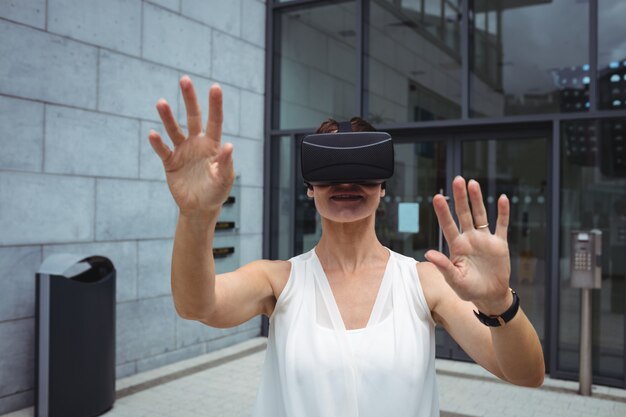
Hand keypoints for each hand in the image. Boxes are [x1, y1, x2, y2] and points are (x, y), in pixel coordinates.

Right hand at [148, 76, 234, 217]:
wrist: (199, 207)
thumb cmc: (216, 192)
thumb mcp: (224, 179)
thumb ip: (226, 164)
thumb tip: (230, 146)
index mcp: (213, 145)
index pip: (215, 121)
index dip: (215, 105)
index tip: (215, 87)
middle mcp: (197, 143)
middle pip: (193, 117)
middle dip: (189, 99)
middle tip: (184, 79)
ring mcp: (182, 151)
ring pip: (174, 130)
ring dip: (167, 117)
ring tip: (160, 103)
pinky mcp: (170, 162)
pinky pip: (162, 150)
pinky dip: (157, 143)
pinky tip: (153, 134)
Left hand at [426, 176, 511, 314]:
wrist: (490, 296)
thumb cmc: (469, 290)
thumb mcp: (454, 280)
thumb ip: (443, 266)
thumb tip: (428, 253)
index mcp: (457, 247)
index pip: (448, 225)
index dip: (443, 212)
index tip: (437, 197)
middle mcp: (469, 239)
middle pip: (464, 214)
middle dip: (460, 197)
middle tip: (457, 180)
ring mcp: (484, 240)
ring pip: (480, 215)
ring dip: (477, 200)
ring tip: (473, 183)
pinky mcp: (499, 244)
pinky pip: (502, 225)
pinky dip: (503, 212)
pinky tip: (502, 199)